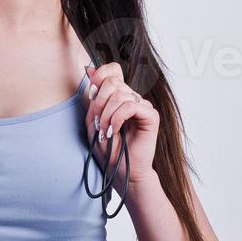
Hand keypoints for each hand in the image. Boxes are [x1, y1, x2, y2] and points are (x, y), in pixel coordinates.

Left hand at [83, 62, 157, 191]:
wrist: (121, 172)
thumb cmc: (108, 150)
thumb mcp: (93, 121)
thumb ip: (93, 97)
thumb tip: (90, 69)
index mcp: (118, 97)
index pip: (112, 70)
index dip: (100, 74)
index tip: (92, 91)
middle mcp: (131, 98)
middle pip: (112, 82)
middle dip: (99, 103)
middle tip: (98, 123)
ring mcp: (142, 106)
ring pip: (120, 95)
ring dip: (106, 115)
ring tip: (105, 131)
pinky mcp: (151, 116)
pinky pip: (131, 105)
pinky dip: (118, 117)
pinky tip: (115, 130)